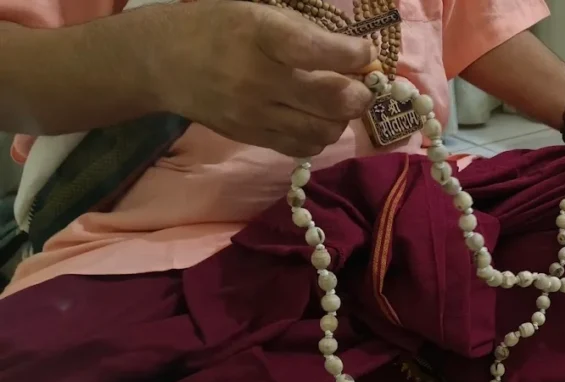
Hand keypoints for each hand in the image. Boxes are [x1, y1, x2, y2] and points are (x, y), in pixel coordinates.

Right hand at [154, 2, 375, 156]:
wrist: (162, 62)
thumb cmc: (218, 29)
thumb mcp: (259, 14)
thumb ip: (308, 35)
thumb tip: (357, 57)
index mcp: (261, 35)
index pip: (319, 52)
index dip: (354, 56)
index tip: (365, 54)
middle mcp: (258, 78)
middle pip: (332, 101)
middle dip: (359, 95)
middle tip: (360, 87)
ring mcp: (254, 114)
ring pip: (323, 131)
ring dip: (341, 119)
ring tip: (336, 104)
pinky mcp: (252, 138)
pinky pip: (303, 147)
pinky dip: (319, 136)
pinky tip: (314, 119)